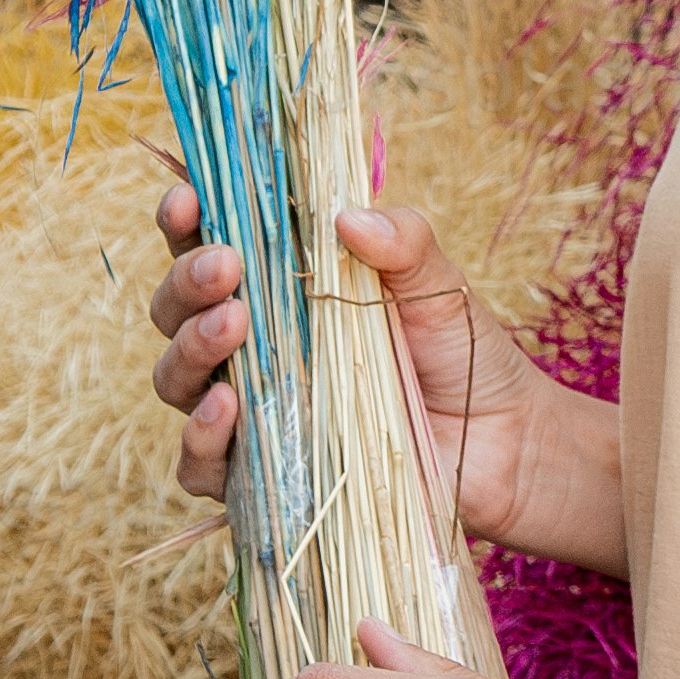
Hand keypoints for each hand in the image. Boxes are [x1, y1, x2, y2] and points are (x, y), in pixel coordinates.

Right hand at [147, 187, 626, 569]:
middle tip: (226, 267)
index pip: (206, 246)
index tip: (188, 200)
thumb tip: (347, 218)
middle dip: (187, 282)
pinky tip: (229, 409)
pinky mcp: (262, 477)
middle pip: (174, 311)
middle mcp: (250, 348)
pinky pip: (199, 466)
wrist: (505, 445)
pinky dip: (201, 439)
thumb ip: (401, 242)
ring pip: (175, 381)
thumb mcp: (438, 284)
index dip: (183, 221)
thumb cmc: (463, 354)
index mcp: (279, 288)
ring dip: (191, 349)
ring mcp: (251, 413)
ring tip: (231, 325)